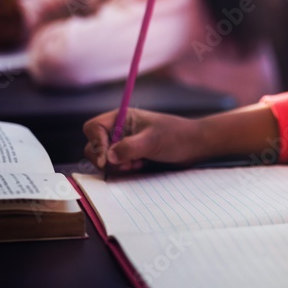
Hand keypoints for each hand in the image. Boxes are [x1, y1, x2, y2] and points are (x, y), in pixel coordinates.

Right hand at [83, 108, 205, 171]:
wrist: (194, 146)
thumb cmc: (177, 136)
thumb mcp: (153, 141)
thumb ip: (129, 147)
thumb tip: (107, 157)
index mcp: (121, 118)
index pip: (93, 127)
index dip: (96, 143)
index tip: (105, 159)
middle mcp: (119, 130)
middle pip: (94, 145)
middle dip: (106, 158)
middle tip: (127, 163)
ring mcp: (124, 143)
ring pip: (104, 159)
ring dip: (117, 165)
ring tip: (138, 163)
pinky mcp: (130, 156)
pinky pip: (116, 166)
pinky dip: (124, 169)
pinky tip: (141, 166)